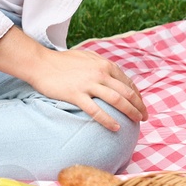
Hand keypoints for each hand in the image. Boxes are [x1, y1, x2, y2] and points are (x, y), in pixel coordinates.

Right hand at [24, 47, 146, 132]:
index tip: (141, 106)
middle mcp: (100, 73)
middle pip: (127, 92)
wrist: (40, 63)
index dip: (138, 96)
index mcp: (104, 65)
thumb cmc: (62, 61)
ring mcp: (89, 84)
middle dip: (139, 106)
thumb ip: (101, 65)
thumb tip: (113, 74)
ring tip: (137, 122)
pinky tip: (116, 128)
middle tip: (144, 118)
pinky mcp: (76, 94)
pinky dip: (108, 120)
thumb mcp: (87, 57)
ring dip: (130, 112)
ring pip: (117, 100)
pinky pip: (96, 110)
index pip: (128, 82)